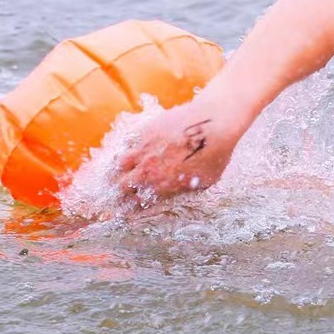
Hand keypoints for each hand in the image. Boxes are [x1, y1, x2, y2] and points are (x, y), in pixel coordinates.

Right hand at [116, 100, 239, 203]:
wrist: (213, 125)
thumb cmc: (216, 154)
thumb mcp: (206, 181)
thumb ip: (186, 188)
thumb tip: (178, 190)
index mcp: (163, 187)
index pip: (137, 203)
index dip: (129, 206)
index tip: (126, 207)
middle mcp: (149, 171)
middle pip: (121, 186)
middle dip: (118, 191)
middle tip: (117, 192)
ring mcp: (144, 151)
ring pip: (120, 164)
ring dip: (118, 170)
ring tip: (119, 171)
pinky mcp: (145, 132)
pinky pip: (128, 144)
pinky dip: (127, 149)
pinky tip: (130, 150)